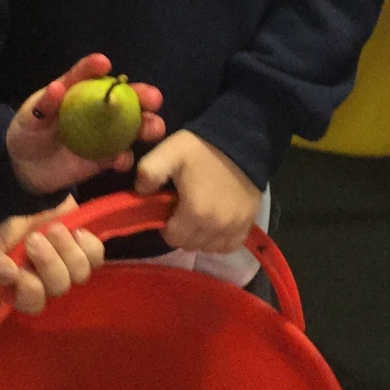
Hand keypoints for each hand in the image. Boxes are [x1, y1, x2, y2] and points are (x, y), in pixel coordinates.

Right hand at [0, 199, 105, 314]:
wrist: (23, 189)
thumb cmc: (1, 221)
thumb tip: (9, 276)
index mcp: (21, 285)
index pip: (33, 304)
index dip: (30, 291)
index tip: (19, 269)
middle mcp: (46, 279)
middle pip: (59, 287)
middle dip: (48, 263)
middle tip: (34, 237)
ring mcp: (67, 263)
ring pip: (79, 274)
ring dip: (66, 250)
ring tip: (55, 228)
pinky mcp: (84, 247)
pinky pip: (96, 257)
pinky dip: (87, 244)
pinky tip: (76, 231)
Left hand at [7, 53, 164, 195]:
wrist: (25, 169)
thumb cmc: (28, 133)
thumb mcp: (30, 118)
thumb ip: (44, 105)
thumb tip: (57, 87)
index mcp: (79, 91)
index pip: (88, 75)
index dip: (95, 67)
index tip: (104, 63)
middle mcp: (98, 109)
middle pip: (126, 99)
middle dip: (143, 96)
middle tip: (154, 98)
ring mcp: (105, 134)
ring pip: (133, 126)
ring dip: (147, 125)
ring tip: (153, 128)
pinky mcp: (105, 159)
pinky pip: (121, 157)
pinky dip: (125, 158)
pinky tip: (120, 160)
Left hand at [134, 131, 262, 257]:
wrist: (240, 141)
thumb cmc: (202, 149)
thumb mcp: (169, 152)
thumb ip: (149, 172)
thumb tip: (140, 193)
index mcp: (195, 213)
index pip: (172, 238)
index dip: (167, 225)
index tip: (170, 209)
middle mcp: (216, 226)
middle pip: (190, 245)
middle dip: (182, 232)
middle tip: (183, 210)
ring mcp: (235, 226)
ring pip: (209, 248)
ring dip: (200, 237)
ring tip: (199, 216)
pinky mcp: (249, 223)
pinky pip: (229, 245)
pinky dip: (220, 240)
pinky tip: (215, 224)